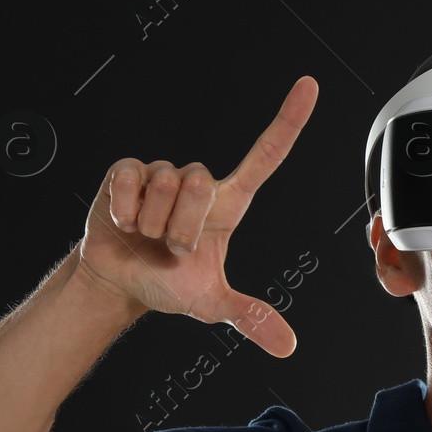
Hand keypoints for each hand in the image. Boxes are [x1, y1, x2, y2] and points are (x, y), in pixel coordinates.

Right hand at [74, 76, 317, 357]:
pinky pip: (129, 180)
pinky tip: (124, 222)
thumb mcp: (212, 304)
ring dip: (152, 222)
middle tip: (173, 246)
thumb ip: (251, 318)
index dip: (289, 120)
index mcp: (229, 203)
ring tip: (148, 236)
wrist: (121, 281)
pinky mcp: (128, 171)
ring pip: (165, 183)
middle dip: (182, 225)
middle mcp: (199, 182)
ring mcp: (163, 173)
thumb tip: (286, 346)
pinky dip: (124, 210)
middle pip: (200, 180)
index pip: (267, 154)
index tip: (310, 86)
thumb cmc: (170, 283)